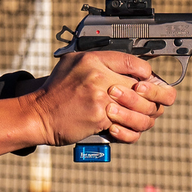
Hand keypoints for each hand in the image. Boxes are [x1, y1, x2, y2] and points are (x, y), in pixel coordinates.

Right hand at [0, 52, 175, 156]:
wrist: (38, 115)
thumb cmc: (57, 91)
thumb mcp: (74, 63)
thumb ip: (101, 61)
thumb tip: (131, 66)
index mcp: (94, 60)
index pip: (135, 63)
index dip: (148, 75)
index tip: (148, 82)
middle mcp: (98, 76)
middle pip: (143, 87)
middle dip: (153, 98)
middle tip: (153, 103)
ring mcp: (100, 98)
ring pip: (139, 109)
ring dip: (143, 117)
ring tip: (140, 118)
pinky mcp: (99, 118)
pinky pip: (127, 127)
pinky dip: (129, 132)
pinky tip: (124, 129)